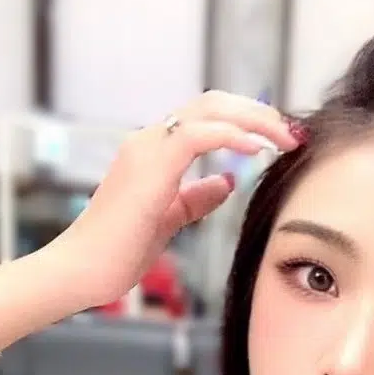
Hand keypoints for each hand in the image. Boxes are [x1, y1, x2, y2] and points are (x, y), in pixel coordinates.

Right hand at [47, 92, 299, 312]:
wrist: (81, 271)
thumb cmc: (117, 253)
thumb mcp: (169, 221)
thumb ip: (196, 198)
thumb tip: (228, 181)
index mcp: (154, 152)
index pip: (207, 117)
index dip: (246, 121)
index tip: (280, 139)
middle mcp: (149, 140)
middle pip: (213, 103)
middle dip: (258, 113)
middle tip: (292, 132)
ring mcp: (147, 148)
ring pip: (210, 110)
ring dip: (254, 120)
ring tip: (285, 137)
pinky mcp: (150, 165)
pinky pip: (199, 134)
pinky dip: (233, 135)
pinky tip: (257, 149)